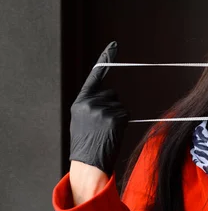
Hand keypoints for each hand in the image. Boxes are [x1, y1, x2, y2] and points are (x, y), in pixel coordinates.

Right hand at [69, 41, 128, 174]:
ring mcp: (101, 110)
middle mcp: (89, 103)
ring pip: (119, 104)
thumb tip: (109, 96)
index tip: (114, 46)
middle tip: (101, 127)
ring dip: (116, 116)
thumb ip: (91, 105)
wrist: (87, 165)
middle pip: (111, 93)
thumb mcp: (81, 120)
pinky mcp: (114, 117)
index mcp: (80, 102)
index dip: (105, 59)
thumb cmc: (86, 144)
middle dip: (110, 107)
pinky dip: (122, 123)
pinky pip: (125, 113)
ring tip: (105, 132)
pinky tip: (112, 133)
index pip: (94, 77)